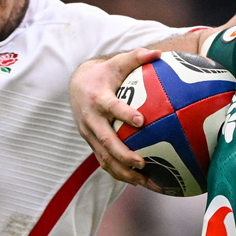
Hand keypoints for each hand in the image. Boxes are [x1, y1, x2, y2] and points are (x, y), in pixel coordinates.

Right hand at [71, 48, 161, 187]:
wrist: (77, 86)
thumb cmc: (104, 74)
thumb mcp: (117, 63)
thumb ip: (137, 57)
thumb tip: (158, 53)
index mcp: (98, 99)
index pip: (111, 107)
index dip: (124, 113)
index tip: (140, 121)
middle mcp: (91, 120)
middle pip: (105, 140)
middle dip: (122, 154)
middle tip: (142, 163)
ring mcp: (89, 135)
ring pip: (104, 158)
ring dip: (123, 172)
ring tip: (146, 182)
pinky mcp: (92, 144)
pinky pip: (105, 162)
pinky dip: (121, 174)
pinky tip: (141, 183)